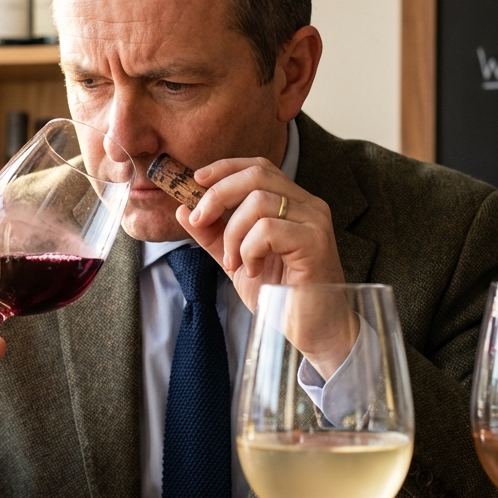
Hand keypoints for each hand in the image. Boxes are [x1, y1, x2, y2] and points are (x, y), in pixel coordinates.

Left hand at [176, 157, 353, 377]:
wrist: (313, 331)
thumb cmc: (281, 296)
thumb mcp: (237, 261)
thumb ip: (213, 235)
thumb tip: (183, 210)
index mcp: (293, 204)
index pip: (258, 167)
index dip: (225, 168)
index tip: (197, 180)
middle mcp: (308, 205)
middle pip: (256, 175)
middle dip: (218, 194)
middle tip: (200, 220)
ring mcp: (314, 221)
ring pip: (258, 202)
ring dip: (233, 234)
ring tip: (234, 263)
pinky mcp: (315, 242)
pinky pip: (267, 229)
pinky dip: (249, 249)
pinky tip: (253, 270)